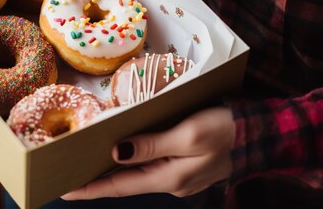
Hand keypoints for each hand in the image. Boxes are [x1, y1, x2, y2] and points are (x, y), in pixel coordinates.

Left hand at [62, 107, 234, 199]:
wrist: (258, 135)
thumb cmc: (224, 130)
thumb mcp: (187, 135)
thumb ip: (151, 145)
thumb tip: (116, 153)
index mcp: (167, 177)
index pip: (118, 186)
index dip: (90, 189)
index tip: (64, 190)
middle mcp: (169, 182)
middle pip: (124, 182)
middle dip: (95, 180)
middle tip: (66, 174)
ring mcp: (177, 176)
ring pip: (136, 174)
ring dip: (111, 171)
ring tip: (84, 164)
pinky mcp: (183, 166)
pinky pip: (149, 166)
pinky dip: (130, 161)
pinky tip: (118, 154)